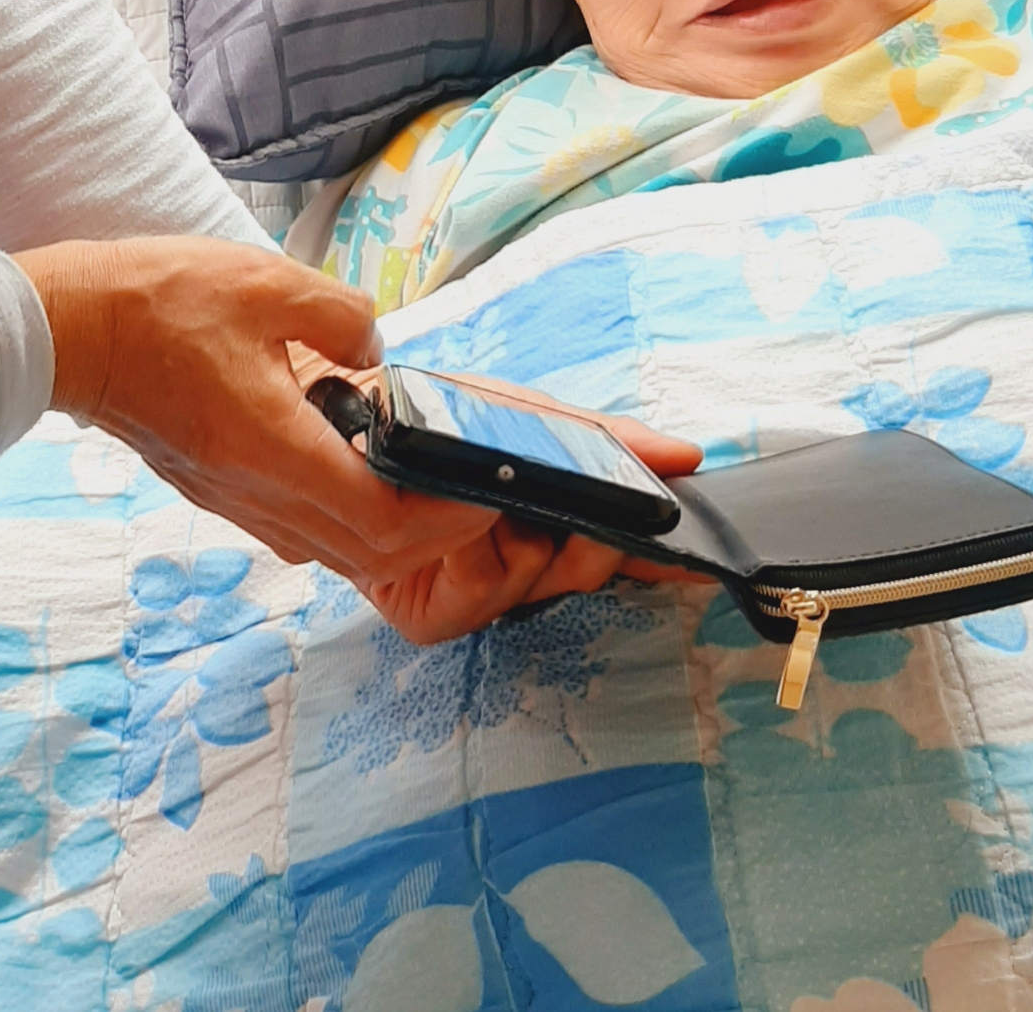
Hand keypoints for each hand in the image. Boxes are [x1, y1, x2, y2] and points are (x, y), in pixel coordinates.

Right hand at [12, 237, 498, 583]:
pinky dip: (340, 515)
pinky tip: (352, 462)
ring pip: (329, 550)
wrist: (70, 330)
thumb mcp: (269, 283)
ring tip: (420, 480)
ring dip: (384, 532)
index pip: (383, 523)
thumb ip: (341, 317)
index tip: (482, 492)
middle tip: (467, 493)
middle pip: (363, 554)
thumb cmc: (161, 302)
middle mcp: (256, 494)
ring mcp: (230, 500)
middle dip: (430, 535)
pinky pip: (294, 528)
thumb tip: (372, 351)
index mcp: (276, 450)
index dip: (445, 518)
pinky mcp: (213, 490)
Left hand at [349, 401, 708, 646]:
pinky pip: (476, 596)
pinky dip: (473, 554)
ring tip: (500, 491)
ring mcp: (475, 596)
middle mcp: (517, 566)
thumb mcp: (525, 415)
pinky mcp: (431, 617)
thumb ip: (601, 438)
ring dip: (523, 531)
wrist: (342, 415)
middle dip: (594, 534)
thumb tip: (683, 455)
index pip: (619, 549)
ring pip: (534, 580)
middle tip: (596, 507)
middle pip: (586, 570)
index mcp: (548, 523)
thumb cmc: (434, 417)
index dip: (657, 557)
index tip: (690, 555)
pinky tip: (459, 523)